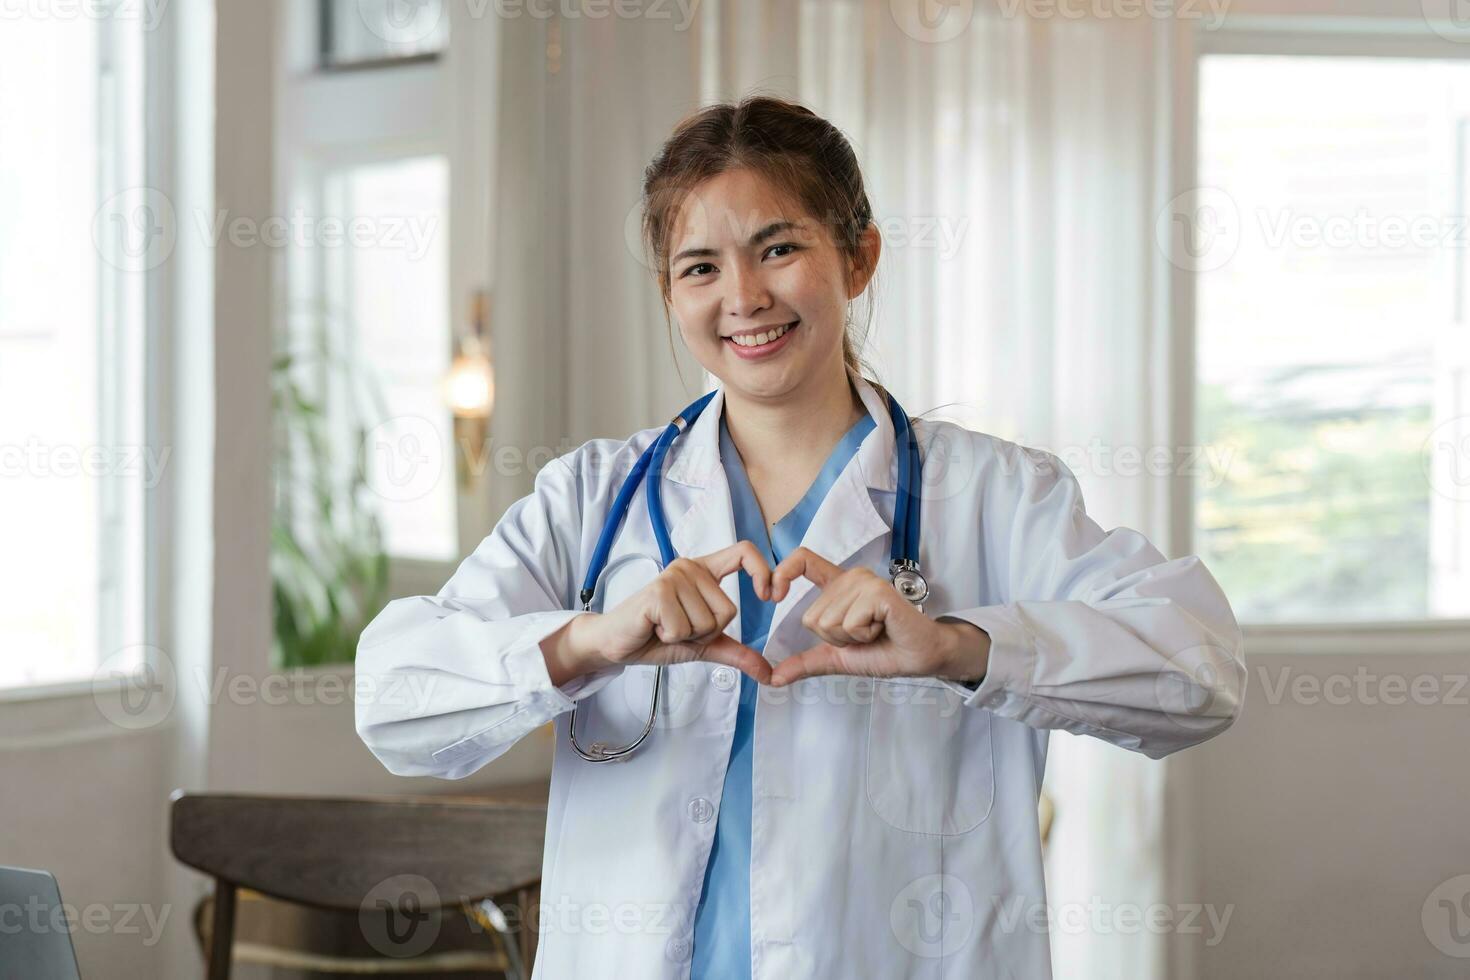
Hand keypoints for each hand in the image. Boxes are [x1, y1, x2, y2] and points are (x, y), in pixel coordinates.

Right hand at [577, 541, 773, 683]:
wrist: (618, 644)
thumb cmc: (657, 637)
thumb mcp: (704, 645)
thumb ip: (736, 653)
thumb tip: (768, 673)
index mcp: (704, 571)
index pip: (743, 552)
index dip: (763, 571)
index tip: (769, 596)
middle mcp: (690, 567)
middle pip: (728, 610)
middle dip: (706, 632)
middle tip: (678, 627)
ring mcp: (673, 577)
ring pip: (708, 622)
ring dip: (687, 636)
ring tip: (664, 627)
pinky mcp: (659, 592)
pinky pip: (685, 628)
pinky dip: (671, 637)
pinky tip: (654, 628)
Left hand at [767, 547, 989, 686]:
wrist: (919, 658)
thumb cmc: (884, 651)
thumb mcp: (837, 657)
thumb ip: (805, 662)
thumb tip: (773, 678)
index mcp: (838, 586)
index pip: (802, 560)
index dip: (782, 573)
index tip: (772, 596)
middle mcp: (850, 577)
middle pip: (812, 616)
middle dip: (835, 638)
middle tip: (865, 635)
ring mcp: (864, 582)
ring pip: (828, 621)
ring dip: (851, 639)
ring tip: (875, 632)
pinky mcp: (877, 592)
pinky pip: (849, 623)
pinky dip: (864, 636)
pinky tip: (883, 629)